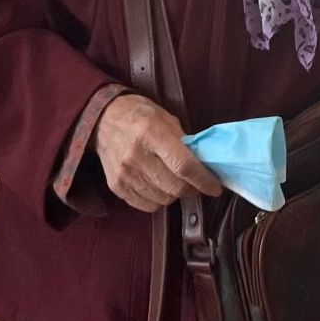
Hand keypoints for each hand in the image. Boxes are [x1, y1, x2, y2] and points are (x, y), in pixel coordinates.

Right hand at [87, 94, 223, 212]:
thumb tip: (204, 165)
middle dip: (193, 188)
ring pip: (164, 199)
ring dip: (176, 194)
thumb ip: (185, 142)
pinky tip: (160, 187)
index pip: (183, 165)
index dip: (204, 179)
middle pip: (175, 187)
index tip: (216, 186)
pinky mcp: (117, 187)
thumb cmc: (140, 115)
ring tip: (177, 181)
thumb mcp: (166, 118)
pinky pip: (148, 205)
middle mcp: (136, 155)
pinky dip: (160, 200)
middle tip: (197, 183)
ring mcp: (125, 174)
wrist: (103, 119)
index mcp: (152, 132)